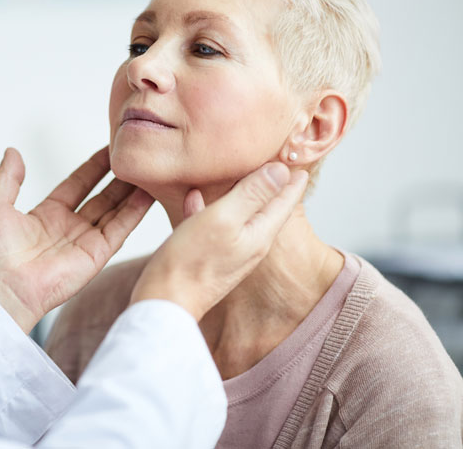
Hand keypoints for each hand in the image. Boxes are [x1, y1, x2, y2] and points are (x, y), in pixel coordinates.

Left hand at [0, 147, 154, 332]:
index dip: (93, 167)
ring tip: (148, 171)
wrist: (3, 288)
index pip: (76, 184)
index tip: (110, 148)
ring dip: (131, 192)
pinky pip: (120, 229)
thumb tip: (12, 152)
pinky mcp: (96, 255)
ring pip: (115, 210)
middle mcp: (69, 227)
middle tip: (135, 156)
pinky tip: (148, 194)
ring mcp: (85, 242)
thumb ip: (8, 178)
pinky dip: (135, 212)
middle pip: (101, 196)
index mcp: (47, 215)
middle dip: (118, 177)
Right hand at [131, 163, 308, 320]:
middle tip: (280, 164)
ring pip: (240, 214)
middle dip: (272, 185)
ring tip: (243, 174)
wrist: (164, 300)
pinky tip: (194, 196)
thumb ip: (252, 194)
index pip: (284, 202)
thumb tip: (282, 170)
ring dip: (242, 193)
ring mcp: (227, 251)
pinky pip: (213, 224)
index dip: (292, 180)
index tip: (301, 163)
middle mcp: (248, 244)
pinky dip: (209, 207)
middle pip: (266, 208)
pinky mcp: (206, 256)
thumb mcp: (224, 218)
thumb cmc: (191, 261)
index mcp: (259, 234)